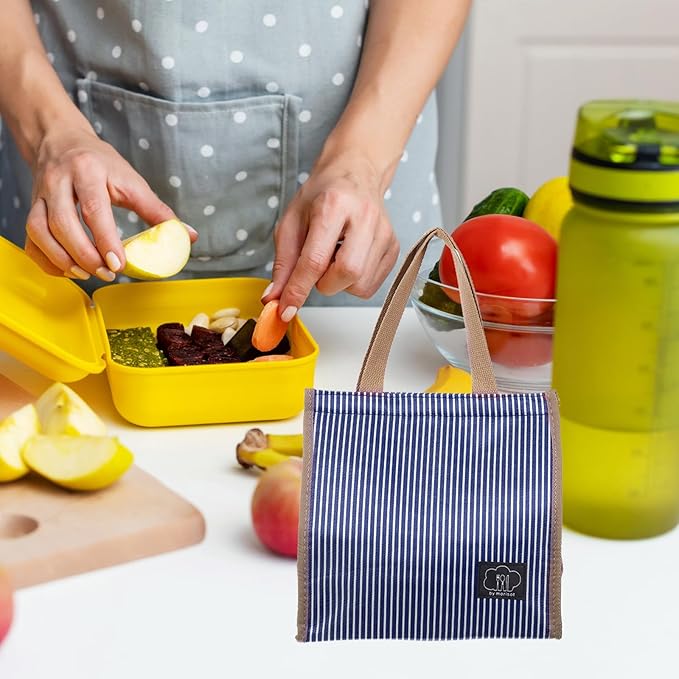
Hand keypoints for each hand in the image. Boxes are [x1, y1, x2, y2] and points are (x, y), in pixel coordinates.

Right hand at [25, 124, 195, 279]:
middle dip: (85, 255)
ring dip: (62, 259)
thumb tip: (188, 236)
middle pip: (63, 223)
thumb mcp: (132, 181)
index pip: (94, 209)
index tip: (118, 264)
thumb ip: (159, 211)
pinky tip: (66, 269)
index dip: (105, 240)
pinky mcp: (31, 208)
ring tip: (86, 273)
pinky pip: (30, 239)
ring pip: (39, 231)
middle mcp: (59, 181)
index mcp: (88, 171)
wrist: (60, 140)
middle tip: (106, 273)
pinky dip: (46, 259)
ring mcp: (40, 195)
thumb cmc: (101, 163)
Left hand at [263, 150, 398, 319]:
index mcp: (335, 205)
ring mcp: (385, 233)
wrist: (354, 172)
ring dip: (339, 283)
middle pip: (347, 273)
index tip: (285, 309)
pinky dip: (353, 282)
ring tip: (334, 257)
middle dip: (324, 283)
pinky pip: (371, 285)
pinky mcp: (395, 247)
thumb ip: (283, 263)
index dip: (298, 290)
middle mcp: (365, 217)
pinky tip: (348, 258)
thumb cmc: (321, 195)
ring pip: (360, 284)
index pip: (315, 260)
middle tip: (316, 267)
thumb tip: (276, 299)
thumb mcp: (291, 222)